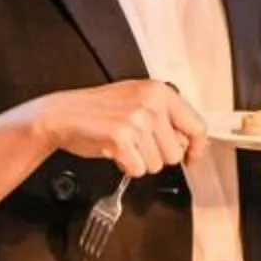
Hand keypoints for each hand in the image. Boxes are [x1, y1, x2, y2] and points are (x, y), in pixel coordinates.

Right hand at [27, 79, 207, 179]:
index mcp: (160, 91)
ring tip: (125, 146)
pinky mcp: (120, 138)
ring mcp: (136, 120)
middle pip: (176, 152)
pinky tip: (116, 153)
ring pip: (158, 164)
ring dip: (141, 162)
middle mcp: (152, 103)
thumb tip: (190, 143)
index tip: (191, 158)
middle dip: (158, 156)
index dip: (196, 149)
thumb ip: (167, 117)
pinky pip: (138, 169)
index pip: (197, 127)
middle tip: (138, 145)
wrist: (63, 114)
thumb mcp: (139, 100)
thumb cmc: (99, 110)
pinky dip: (127, 168)